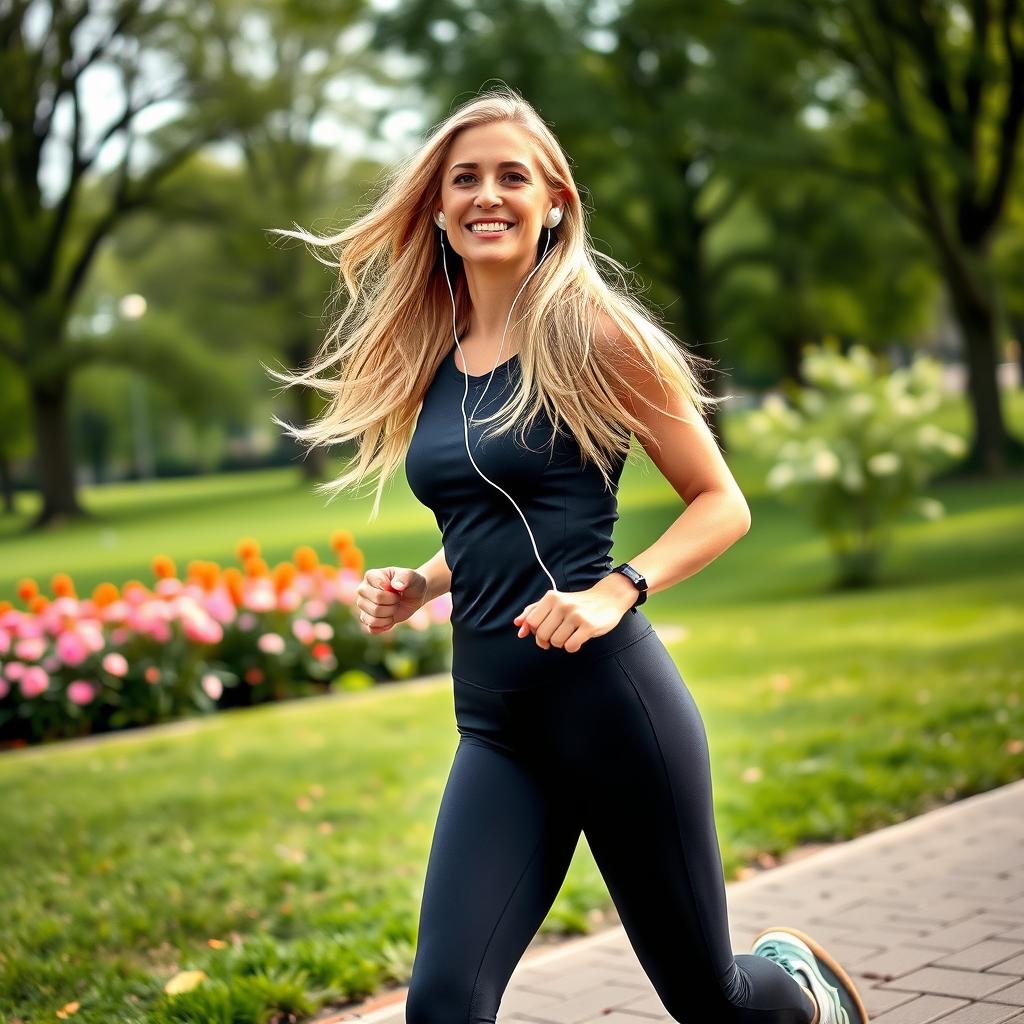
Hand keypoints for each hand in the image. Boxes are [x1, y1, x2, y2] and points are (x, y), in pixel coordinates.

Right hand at [356, 567, 427, 633]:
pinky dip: (384, 626)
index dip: (393, 597)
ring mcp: (363, 604)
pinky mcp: (366, 617)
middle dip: (392, 606)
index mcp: (371, 576)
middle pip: (375, 607)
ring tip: (394, 607)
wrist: (415, 595)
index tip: (398, 590)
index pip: (378, 595)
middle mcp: (363, 590)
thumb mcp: (413, 577)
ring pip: (372, 619)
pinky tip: (391, 618)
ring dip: (389, 616)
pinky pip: (371, 628)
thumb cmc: (412, 583)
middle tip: (397, 599)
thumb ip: (406, 577)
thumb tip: (397, 586)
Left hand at [512, 576, 638, 652]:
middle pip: (542, 635)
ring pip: (556, 642)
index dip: (536, 632)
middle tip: (559, 634)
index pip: (531, 623)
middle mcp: (562, 604)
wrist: (608, 597)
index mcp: (551, 597)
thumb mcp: (554, 602)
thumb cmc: (578, 603)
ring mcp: (576, 615)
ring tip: (571, 634)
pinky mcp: (589, 625)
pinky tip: (579, 639)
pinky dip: (573, 647)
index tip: (546, 631)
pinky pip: (571, 646)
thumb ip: (533, 612)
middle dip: (548, 640)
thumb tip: (518, 626)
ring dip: (562, 643)